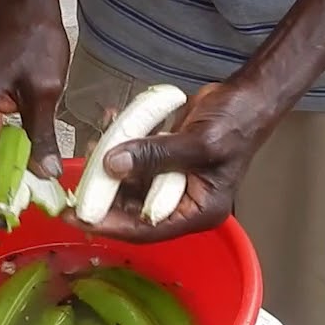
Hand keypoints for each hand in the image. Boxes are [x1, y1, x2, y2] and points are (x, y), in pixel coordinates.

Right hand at [0, 0, 69, 188]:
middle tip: (35, 178)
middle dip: (1, 179)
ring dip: (0, 167)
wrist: (24, 13)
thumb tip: (46, 175)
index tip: (31, 189)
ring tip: (32, 161)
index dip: (2, 184)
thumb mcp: (46, 92)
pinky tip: (22, 146)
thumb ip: (42, 136)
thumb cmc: (36, 44)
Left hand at [65, 81, 273, 242]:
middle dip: (104, 191)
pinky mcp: (164, 160)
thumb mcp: (198, 143)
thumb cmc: (235, 124)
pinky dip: (121, 143)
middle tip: (76, 178)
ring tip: (94, 143)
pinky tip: (109, 123)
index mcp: (198, 212)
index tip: (77, 216)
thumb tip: (112, 164)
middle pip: (132, 208)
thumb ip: (155, 155)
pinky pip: (136, 159)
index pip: (146, 229)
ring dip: (109, 163)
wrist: (248, 96)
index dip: (110, 224)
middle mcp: (183, 202)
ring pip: (130, 182)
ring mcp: (172, 180)